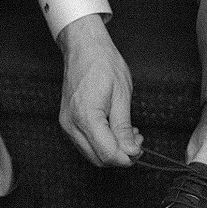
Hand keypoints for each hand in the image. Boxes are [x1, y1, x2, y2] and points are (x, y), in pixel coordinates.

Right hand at [58, 14, 142, 166]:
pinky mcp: (67, 122)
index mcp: (86, 117)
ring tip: (128, 134)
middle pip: (98, 159)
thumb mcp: (122, 95)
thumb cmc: (102, 64)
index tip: (139, 149)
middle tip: (137, 142)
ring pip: (91, 154)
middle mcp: (71, 124)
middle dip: (120, 156)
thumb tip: (131, 150)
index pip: (108, 153)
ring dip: (111, 150)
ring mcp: (66, 124)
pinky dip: (101, 143)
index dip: (127, 157)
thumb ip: (124, 128)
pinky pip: (85, 143)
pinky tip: (114, 130)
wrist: (84, 48)